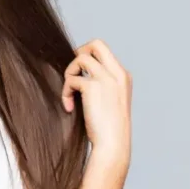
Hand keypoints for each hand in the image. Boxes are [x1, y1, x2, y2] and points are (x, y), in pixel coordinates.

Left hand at [62, 39, 131, 164]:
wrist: (113, 145)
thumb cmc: (108, 129)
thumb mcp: (110, 101)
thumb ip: (101, 85)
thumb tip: (78, 75)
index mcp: (123, 76)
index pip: (104, 51)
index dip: (88, 57)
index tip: (80, 74)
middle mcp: (117, 73)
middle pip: (96, 43)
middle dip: (79, 53)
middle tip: (73, 73)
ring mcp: (107, 78)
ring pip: (81, 58)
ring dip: (70, 73)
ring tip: (70, 93)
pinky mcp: (93, 87)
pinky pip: (71, 79)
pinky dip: (66, 92)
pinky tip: (69, 107)